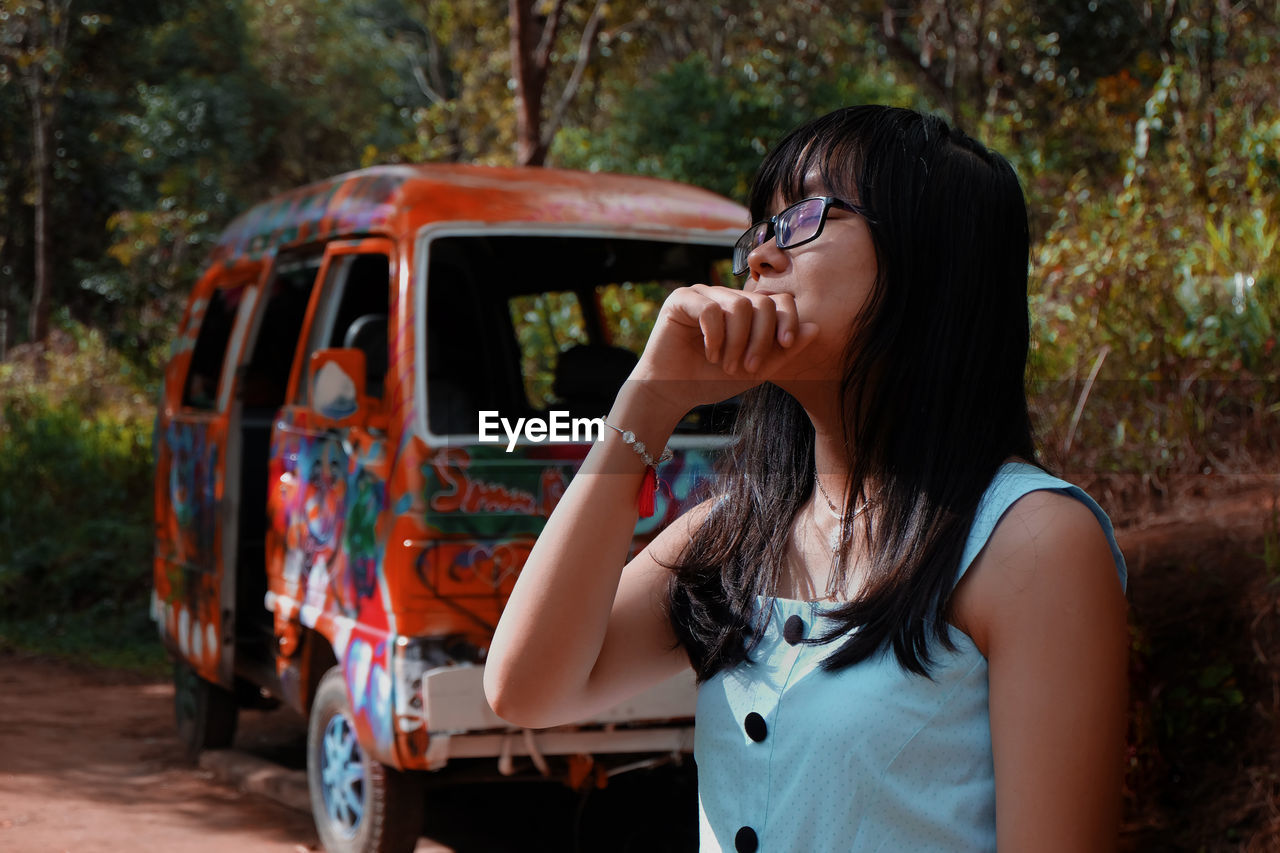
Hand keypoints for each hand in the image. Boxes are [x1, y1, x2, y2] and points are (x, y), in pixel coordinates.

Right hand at [629, 284, 819, 414]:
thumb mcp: (756, 369)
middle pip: (761, 302)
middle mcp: (725, 296)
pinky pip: (710, 309)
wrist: (673, 393)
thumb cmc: (712, 380)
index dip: (787, 319)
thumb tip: (815, 328)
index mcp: (745, 309)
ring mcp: (703, 294)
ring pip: (739, 306)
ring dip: (737, 342)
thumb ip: (784, 350)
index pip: (777, 299)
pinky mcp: (681, 299)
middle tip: (747, 368)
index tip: (787, 345)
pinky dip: (715, 337)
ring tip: (726, 365)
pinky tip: (709, 354)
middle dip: (760, 339)